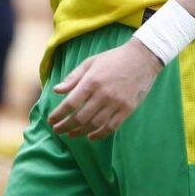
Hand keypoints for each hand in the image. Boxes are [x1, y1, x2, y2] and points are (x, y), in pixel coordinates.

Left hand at [48, 39, 163, 140]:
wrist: (142, 58)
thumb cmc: (113, 59)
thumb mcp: (91, 62)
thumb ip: (73, 77)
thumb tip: (56, 91)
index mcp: (92, 81)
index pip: (70, 103)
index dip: (59, 115)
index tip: (51, 121)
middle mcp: (103, 94)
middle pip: (80, 117)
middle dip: (66, 126)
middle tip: (58, 130)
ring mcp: (116, 103)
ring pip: (94, 125)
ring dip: (80, 132)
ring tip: (71, 134)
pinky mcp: (127, 109)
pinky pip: (111, 127)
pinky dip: (99, 135)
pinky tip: (90, 137)